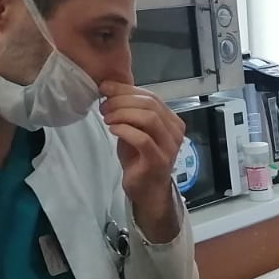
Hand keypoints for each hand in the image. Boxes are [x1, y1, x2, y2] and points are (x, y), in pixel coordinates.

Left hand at [100, 82, 184, 238]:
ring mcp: (169, 147)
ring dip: (123, 114)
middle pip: (150, 104)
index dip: (126, 89)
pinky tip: (113, 129)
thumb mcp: (136, 130)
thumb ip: (131, 112)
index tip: (105, 88)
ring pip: (148, 118)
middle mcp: (175, 132)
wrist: (147, 190)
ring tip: (107, 118)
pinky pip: (142, 139)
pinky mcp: (158, 160)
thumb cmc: (140, 159)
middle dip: (122, 101)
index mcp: (172, 121)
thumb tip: (111, 89)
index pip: (152, 97)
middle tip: (103, 106)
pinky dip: (124, 130)